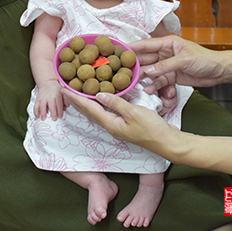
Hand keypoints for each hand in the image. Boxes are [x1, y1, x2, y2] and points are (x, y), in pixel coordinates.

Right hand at [34, 81, 65, 120]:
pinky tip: (37, 116)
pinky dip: (35, 111)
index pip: (58, 104)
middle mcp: (49, 97)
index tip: (60, 116)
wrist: (47, 82)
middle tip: (54, 119)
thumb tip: (67, 105)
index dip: (59, 110)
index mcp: (56, 95)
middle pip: (51, 105)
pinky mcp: (38, 99)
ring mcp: (42, 98)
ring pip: (42, 105)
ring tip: (44, 118)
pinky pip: (35, 106)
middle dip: (52, 112)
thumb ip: (65, 98)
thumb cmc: (56, 88)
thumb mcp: (62, 91)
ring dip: (42, 112)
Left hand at [60, 89, 179, 157]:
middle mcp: (111, 126)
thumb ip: (116, 103)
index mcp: (111, 124)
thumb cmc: (153, 129)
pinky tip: (100, 99)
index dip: (76, 98)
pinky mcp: (126, 124)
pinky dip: (99, 104)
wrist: (168, 143)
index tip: (63, 89)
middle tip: (65, 89)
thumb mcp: (134, 113)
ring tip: (77, 93)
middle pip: (89, 112)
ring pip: (97, 112)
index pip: (89, 108)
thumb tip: (99, 94)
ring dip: (86, 103)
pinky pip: (107, 112)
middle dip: (76, 101)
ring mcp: (118, 126)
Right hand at [130, 36, 228, 92]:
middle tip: (122, 73)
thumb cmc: (205, 59)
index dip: (132, 48)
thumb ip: (166, 65)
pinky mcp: (172, 76)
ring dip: (143, 78)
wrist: (219, 71)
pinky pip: (159, 80)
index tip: (119, 52)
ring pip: (151, 71)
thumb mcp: (185, 60)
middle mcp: (165, 53)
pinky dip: (154, 85)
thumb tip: (148, 71)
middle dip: (135, 66)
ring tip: (134, 84)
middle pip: (146, 59)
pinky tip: (148, 90)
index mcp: (168, 43)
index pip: (146, 45)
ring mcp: (168, 65)